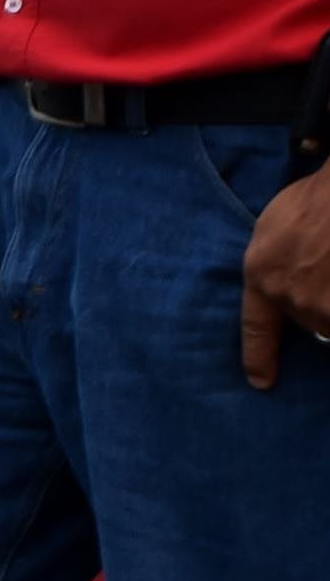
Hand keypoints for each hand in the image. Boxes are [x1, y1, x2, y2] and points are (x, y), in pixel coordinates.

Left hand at [240, 159, 329, 388]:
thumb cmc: (316, 197)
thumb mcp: (276, 227)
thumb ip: (275, 263)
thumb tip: (284, 283)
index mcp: (263, 274)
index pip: (256, 327)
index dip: (259, 357)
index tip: (261, 383)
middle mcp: (293, 296)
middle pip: (310, 318)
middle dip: (320, 299)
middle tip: (327, 265)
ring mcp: (326, 305)